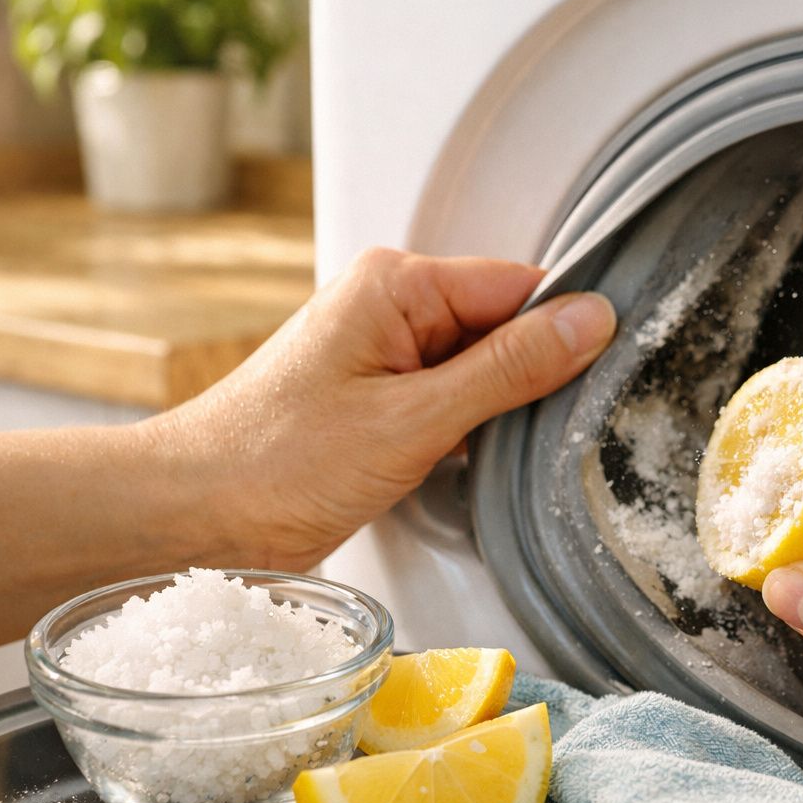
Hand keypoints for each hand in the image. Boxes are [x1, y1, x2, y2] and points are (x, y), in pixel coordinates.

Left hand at [152, 248, 615, 570]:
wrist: (194, 517)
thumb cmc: (273, 464)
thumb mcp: (413, 420)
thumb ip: (508, 369)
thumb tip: (587, 321)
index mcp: (396, 285)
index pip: (519, 286)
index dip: (566, 329)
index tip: (607, 368)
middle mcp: (391, 308)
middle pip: (506, 327)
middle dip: (533, 378)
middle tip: (550, 430)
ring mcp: (386, 355)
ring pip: (484, 370)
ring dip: (501, 412)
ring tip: (498, 453)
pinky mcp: (381, 401)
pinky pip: (455, 401)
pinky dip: (473, 433)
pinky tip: (472, 465)